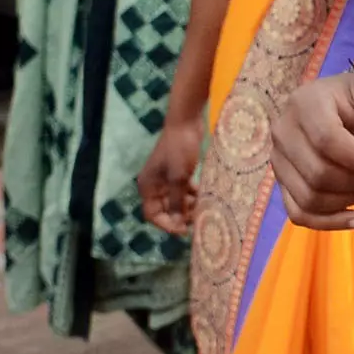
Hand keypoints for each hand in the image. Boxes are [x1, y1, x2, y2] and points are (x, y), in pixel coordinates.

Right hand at [138, 121, 203, 235]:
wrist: (186, 122)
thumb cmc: (180, 149)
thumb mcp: (179, 178)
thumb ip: (177, 201)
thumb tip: (177, 222)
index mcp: (148, 186)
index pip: (152, 214)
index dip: (167, 224)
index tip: (184, 230)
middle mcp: (154, 183)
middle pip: (164, 208)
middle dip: (180, 216)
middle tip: (198, 221)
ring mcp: (166, 176)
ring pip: (176, 199)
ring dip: (188, 206)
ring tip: (205, 210)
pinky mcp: (178, 170)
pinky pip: (184, 189)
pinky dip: (193, 194)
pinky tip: (206, 196)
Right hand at [268, 70, 353, 229]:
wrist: (341, 111)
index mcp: (303, 103)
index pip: (326, 140)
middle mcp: (282, 132)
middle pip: (317, 173)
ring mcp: (278, 160)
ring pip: (309, 198)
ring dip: (348, 200)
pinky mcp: (282, 184)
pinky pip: (298, 214)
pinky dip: (329, 222)